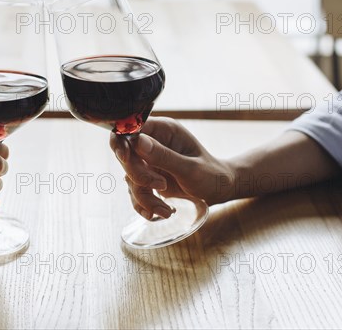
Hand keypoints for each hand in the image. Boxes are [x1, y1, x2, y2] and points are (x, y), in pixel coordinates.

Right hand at [110, 117, 234, 219]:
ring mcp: (149, 161)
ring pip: (130, 178)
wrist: (219, 191)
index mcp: (163, 130)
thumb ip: (164, 156)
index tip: (126, 158)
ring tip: (166, 209)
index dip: (122, 143)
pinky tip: (159, 212)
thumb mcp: (190, 168)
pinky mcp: (148, 178)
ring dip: (144, 197)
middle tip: (161, 186)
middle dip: (139, 176)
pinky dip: (144, 205)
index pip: (130, 129)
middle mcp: (152, 143)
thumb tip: (137, 141)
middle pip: (125, 156)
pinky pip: (135, 191)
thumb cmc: (211, 175)